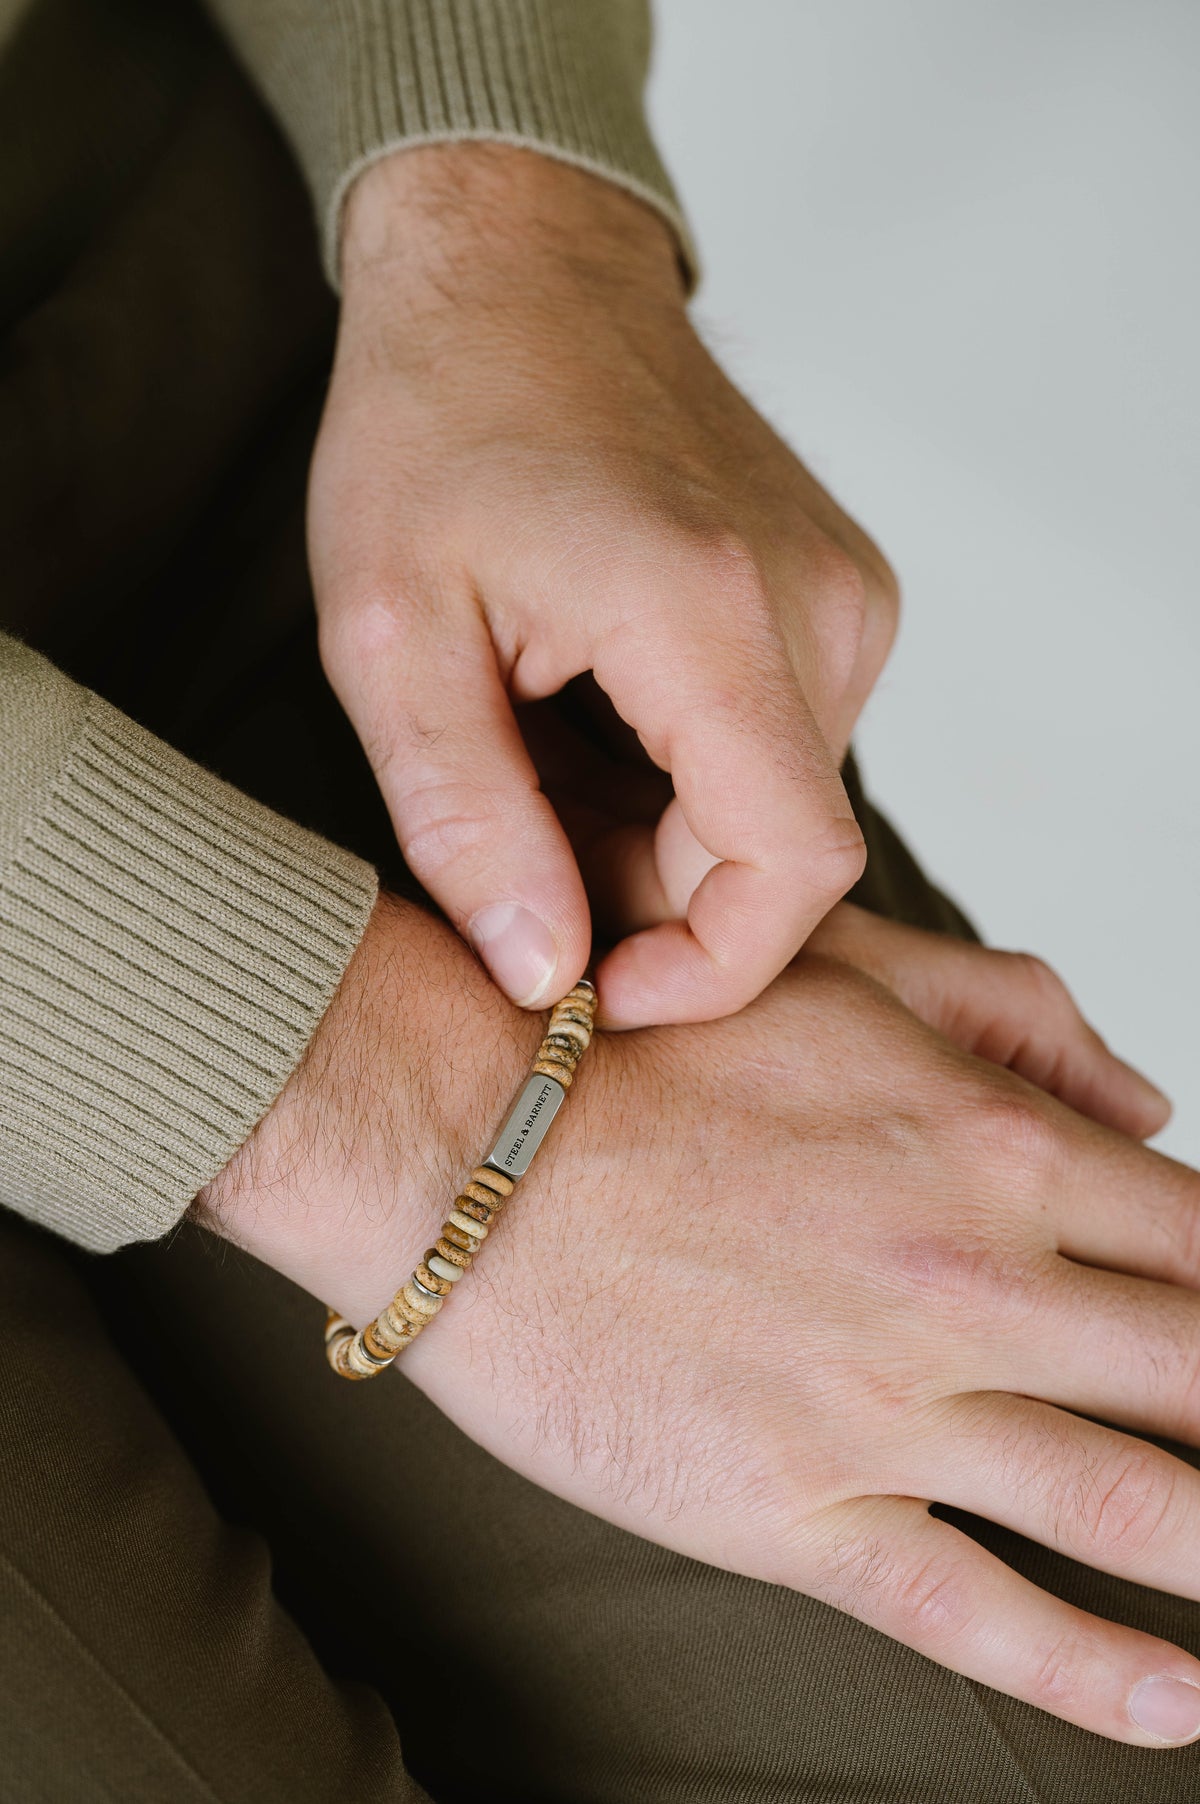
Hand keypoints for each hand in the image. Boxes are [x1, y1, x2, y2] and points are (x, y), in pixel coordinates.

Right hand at [197, 897, 1196, 1744]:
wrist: (470, 1149)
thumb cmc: (646, 1054)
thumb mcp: (843, 975)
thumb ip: (1014, 1016)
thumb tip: (1150, 1101)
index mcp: (992, 1146)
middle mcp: (968, 1279)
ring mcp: (887, 1406)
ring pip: (1133, 1508)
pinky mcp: (795, 1508)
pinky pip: (980, 1612)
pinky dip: (1102, 1671)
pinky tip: (1183, 1701)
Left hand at [310, 144, 898, 1026]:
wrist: (517, 268)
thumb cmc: (437, 424)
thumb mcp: (394, 637)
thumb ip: (470, 822)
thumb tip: (548, 974)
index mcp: (711, 613)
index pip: (792, 870)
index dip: (706, 970)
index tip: (596, 987)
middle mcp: (819, 602)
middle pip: (776, 850)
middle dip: (643, 892)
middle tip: (510, 833)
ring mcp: (845, 591)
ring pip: (774, 804)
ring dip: (654, 828)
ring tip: (535, 744)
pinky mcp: (839, 589)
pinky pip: (780, 742)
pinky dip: (683, 770)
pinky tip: (590, 711)